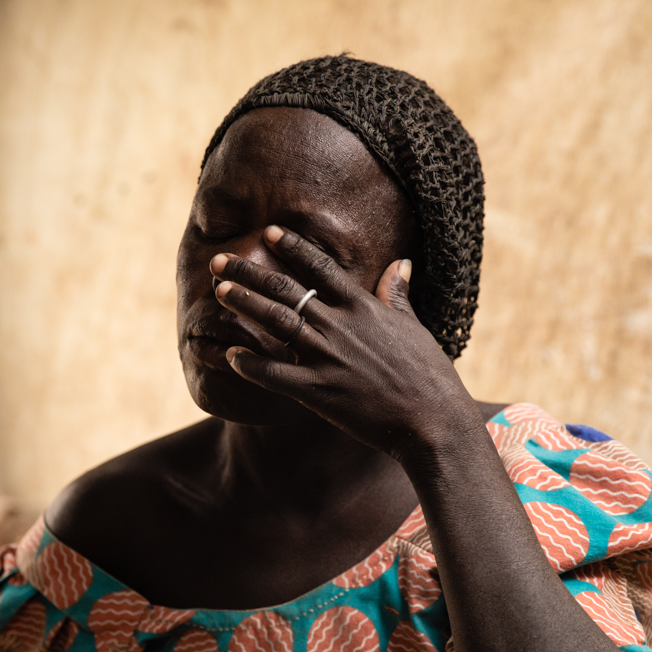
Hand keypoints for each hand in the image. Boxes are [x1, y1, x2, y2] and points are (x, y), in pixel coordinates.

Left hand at [212, 225, 476, 460]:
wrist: (433, 420)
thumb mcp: (414, 326)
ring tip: (219, 291)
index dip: (292, 247)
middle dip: (250, 272)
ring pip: (277, 322)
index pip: (320, 268)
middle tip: (219, 261)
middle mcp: (340, 326)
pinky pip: (276, 374)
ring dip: (245, 304)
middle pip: (287, 290)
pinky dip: (251, 364)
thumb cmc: (428, 374)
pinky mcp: (319, 391)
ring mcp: (327, 358)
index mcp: (363, 307)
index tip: (269, 232)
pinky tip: (230, 355)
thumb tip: (401, 263)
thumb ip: (397, 294)